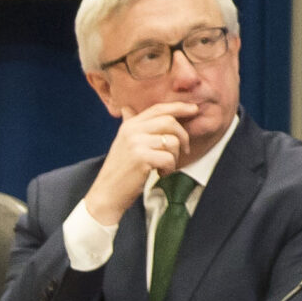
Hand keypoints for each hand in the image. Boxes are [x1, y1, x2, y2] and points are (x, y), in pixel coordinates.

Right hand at [82, 101, 202, 225]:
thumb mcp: (122, 143)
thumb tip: (127, 108)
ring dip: (175, 157)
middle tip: (184, 151)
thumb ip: (130, 125)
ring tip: (164, 167)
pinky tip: (160, 174)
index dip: (178, 107)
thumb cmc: (120, 170)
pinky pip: (169, 158)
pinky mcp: (141, 158)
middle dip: (183, 136)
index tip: (194, 109)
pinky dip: (169, 168)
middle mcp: (131, 131)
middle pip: (169, 121)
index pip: (158, 109)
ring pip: (172, 141)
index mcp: (129, 125)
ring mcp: (136, 143)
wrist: (107, 193)